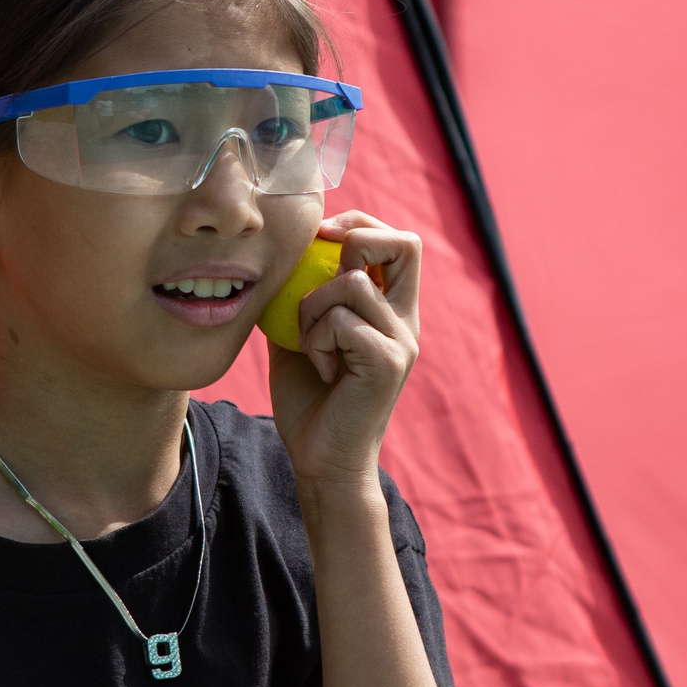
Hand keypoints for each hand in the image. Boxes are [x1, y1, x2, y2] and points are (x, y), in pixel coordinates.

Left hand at [267, 212, 419, 491]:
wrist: (321, 461)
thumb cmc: (310, 401)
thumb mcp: (303, 335)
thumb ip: (303, 297)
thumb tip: (280, 255)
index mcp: (391, 310)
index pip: (399, 242)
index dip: (360, 225)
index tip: (321, 238)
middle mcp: (405, 321)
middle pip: (405, 244)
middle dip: (357, 240)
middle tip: (323, 271)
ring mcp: (402, 341)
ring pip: (352, 284)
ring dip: (313, 308)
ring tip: (311, 346)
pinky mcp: (388, 363)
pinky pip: (341, 322)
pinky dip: (316, 339)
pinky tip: (321, 369)